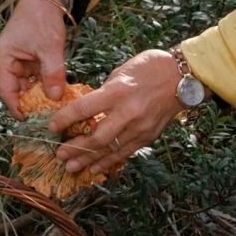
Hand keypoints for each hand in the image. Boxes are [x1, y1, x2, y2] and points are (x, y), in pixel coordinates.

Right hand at [0, 0, 69, 119]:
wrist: (44, 2)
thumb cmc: (42, 20)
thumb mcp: (50, 47)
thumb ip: (53, 73)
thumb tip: (55, 98)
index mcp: (1, 60)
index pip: (7, 93)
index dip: (18, 109)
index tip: (33, 121)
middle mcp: (1, 64)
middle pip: (15, 92)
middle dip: (32, 104)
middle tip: (50, 116)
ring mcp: (10, 64)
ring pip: (24, 88)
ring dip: (38, 96)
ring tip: (55, 108)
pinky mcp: (20, 63)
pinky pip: (30, 81)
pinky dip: (41, 87)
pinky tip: (54, 94)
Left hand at [49, 49, 186, 173]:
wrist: (184, 76)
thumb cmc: (150, 68)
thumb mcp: (121, 73)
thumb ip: (103, 93)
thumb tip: (86, 108)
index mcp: (118, 91)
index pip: (84, 109)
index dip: (64, 120)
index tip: (51, 126)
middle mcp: (129, 112)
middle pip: (96, 137)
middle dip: (75, 148)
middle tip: (59, 154)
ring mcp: (140, 127)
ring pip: (110, 150)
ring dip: (88, 160)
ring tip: (72, 167)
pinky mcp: (149, 136)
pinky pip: (125, 152)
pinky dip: (109, 161)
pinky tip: (96, 168)